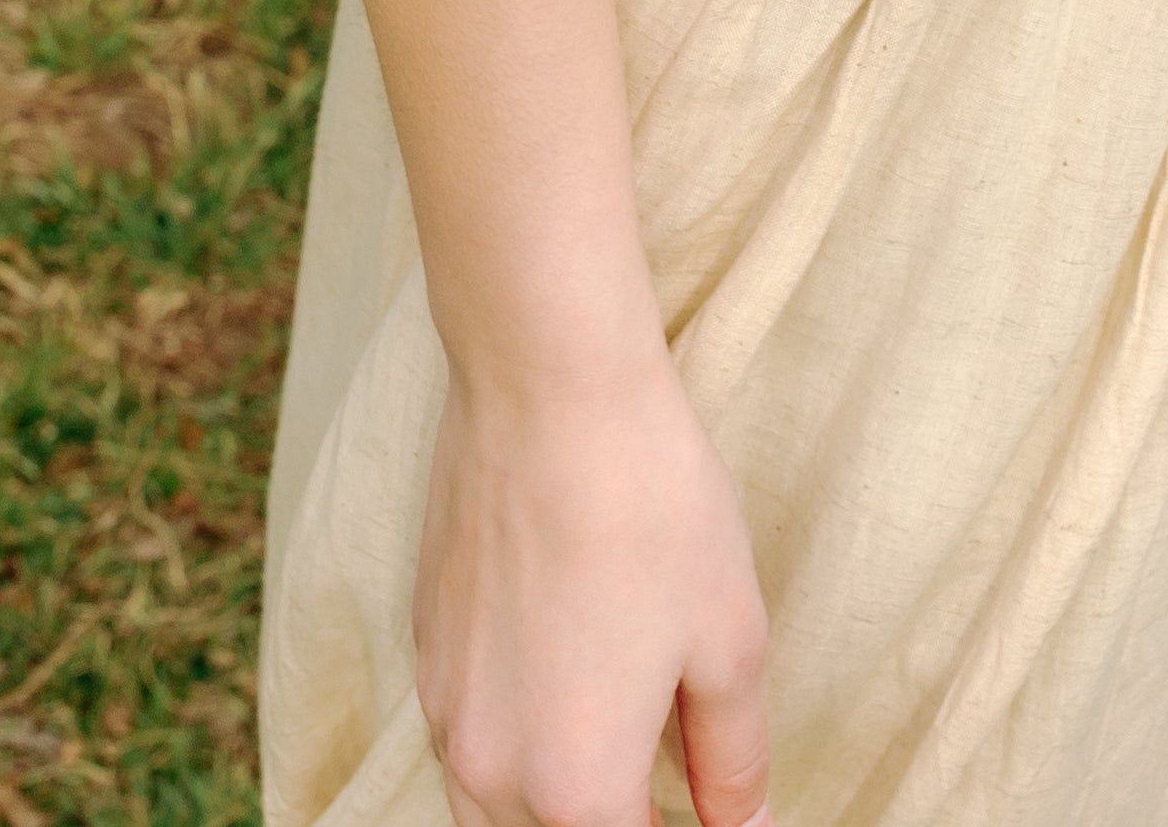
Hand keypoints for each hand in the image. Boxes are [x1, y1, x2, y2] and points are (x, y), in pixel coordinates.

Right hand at [415, 344, 771, 826]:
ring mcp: (445, 712)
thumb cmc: (651, 506)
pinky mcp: (426, 651)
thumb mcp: (728, 640)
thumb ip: (733, 760)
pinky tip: (561, 680)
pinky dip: (512, 744)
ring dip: (549, 804)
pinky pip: (464, 739)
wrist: (546, 386)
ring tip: (611, 749)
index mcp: (576, 791)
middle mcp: (492, 770)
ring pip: (488, 813)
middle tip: (661, 789)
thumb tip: (741, 823)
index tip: (695, 809)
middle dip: (605, 825)